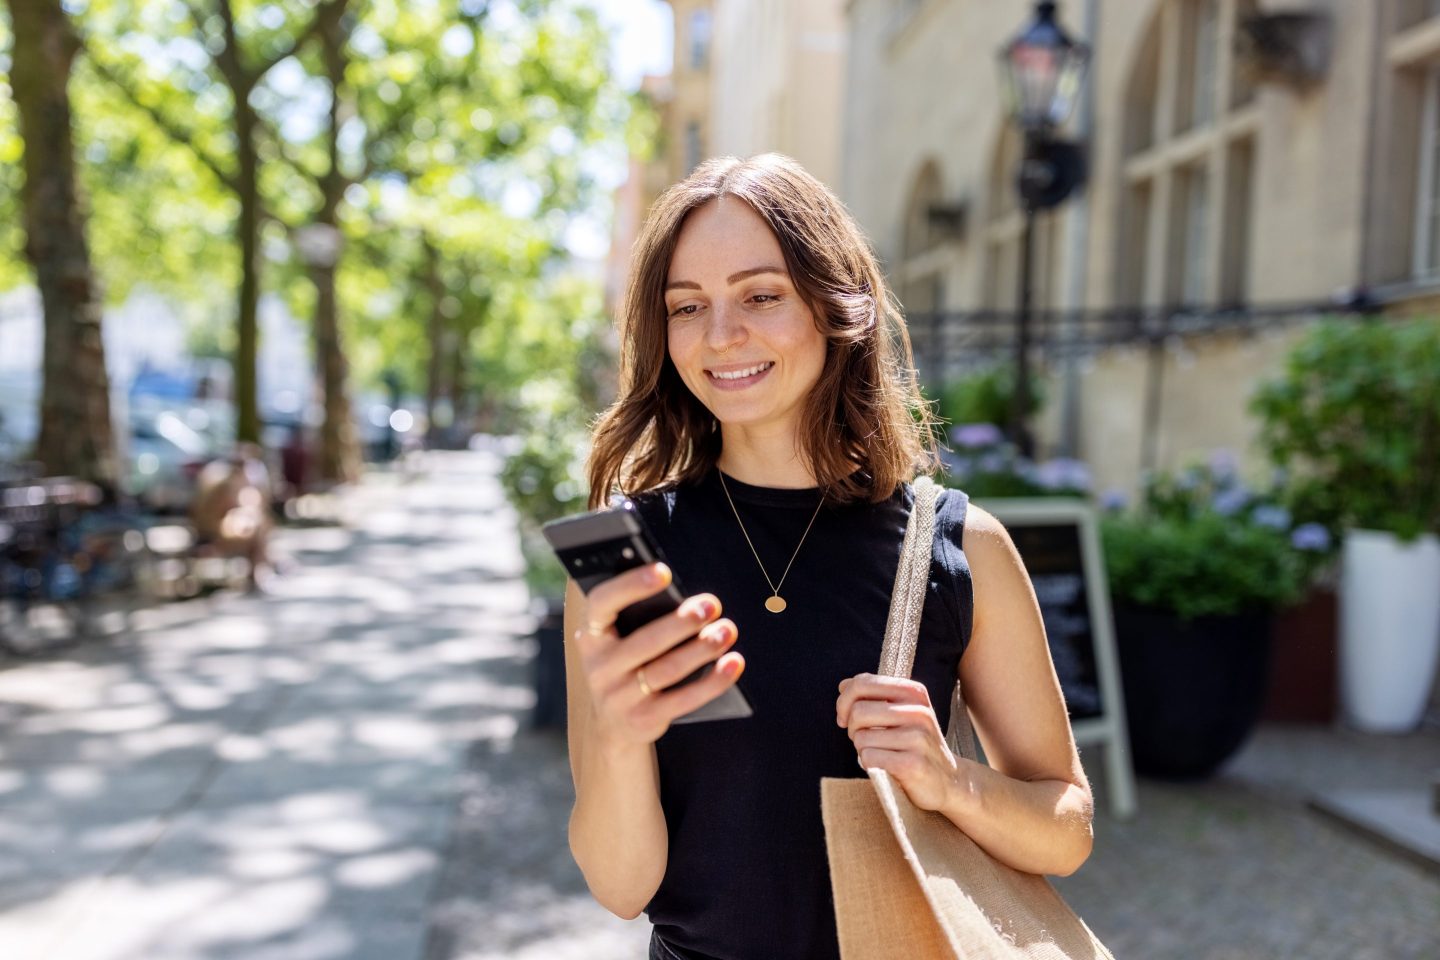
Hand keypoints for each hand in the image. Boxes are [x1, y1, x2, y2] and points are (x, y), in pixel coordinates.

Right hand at [572, 563, 744, 746]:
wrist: (611, 726)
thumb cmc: (625, 665)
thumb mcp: (617, 641)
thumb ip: (638, 617)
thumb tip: (687, 598)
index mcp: (590, 636)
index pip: (602, 604)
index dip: (630, 585)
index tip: (664, 572)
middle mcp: (599, 667)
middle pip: (645, 641)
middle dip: (682, 622)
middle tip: (711, 605)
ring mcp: (619, 697)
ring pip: (668, 669)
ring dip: (702, 648)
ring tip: (727, 630)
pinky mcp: (644, 720)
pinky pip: (685, 699)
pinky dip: (714, 681)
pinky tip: (733, 662)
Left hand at [836, 674, 959, 811]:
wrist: (948, 780)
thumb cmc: (915, 744)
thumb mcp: (900, 712)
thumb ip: (873, 696)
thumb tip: (843, 685)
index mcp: (914, 692)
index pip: (862, 683)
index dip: (844, 701)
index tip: (845, 717)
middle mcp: (919, 711)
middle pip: (858, 711)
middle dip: (851, 729)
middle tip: (863, 739)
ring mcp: (918, 738)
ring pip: (861, 737)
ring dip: (861, 749)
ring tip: (879, 753)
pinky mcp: (913, 764)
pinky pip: (869, 757)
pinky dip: (868, 764)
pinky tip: (884, 767)